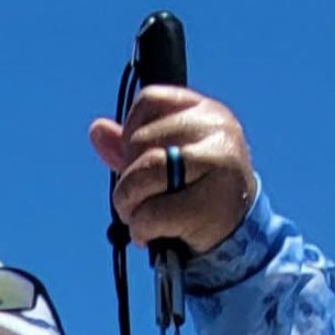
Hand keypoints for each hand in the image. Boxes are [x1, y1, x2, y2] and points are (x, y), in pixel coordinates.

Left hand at [90, 86, 255, 256]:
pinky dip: (140, 228)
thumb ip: (132, 144)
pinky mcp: (211, 203)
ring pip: (147, 171)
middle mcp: (217, 129)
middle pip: (142, 140)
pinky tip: (147, 234)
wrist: (237, 231)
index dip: (130, 131)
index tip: (134, 160)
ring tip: (135, 217)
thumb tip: (97, 130)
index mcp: (206, 111)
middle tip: (133, 201)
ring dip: (128, 203)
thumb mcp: (170, 159)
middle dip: (126, 177)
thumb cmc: (198, 190)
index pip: (150, 100)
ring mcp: (218, 164)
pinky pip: (154, 212)